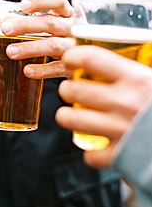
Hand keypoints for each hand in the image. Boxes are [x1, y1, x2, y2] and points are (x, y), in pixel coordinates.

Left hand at [2, 0, 74, 78]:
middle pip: (51, 23)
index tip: (23, 6)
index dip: (41, 2)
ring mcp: (76, 48)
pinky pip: (59, 68)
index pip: (57, 2)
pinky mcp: (76, 67)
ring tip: (10, 52)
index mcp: (68, 14)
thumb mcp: (47, 27)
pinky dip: (43, 70)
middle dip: (26, 25)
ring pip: (54, 45)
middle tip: (5, 29)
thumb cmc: (61, 39)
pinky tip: (27, 70)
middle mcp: (75, 28)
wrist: (88, 63)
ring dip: (30, 48)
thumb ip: (24, 22)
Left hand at [56, 45, 151, 167]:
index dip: (73, 56)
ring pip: (70, 119)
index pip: (91, 57)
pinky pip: (89, 154)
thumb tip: (128, 49)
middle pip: (72, 89)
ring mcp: (120, 130)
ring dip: (67, 116)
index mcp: (137, 79)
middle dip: (66, 88)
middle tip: (70, 89)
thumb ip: (140, 67)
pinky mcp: (120, 156)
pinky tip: (99, 144)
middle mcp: (125, 103)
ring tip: (73, 114)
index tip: (69, 59)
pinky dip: (91, 151)